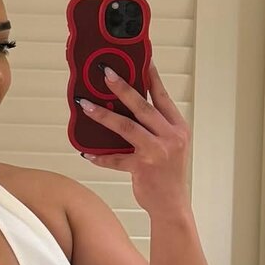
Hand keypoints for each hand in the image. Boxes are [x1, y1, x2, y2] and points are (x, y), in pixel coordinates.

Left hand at [78, 62, 191, 217]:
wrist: (172, 204)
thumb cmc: (168, 174)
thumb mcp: (171, 145)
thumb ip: (156, 126)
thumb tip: (129, 107)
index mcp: (178, 127)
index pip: (163, 97)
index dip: (151, 78)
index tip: (142, 60)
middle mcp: (170, 136)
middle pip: (142, 106)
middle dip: (122, 87)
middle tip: (106, 73)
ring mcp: (156, 152)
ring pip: (126, 127)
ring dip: (103, 115)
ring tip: (86, 105)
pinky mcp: (142, 168)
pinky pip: (115, 159)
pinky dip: (100, 156)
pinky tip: (86, 152)